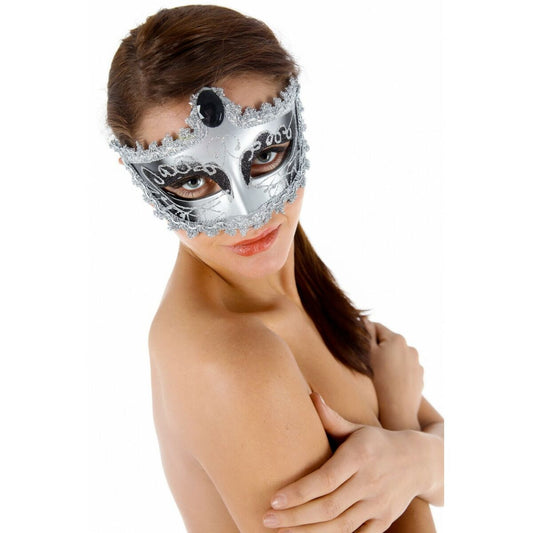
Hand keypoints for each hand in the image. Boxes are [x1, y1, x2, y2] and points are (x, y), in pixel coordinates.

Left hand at [263, 393, 419, 531]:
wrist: (418, 462)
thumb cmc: (376, 442)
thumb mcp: (357, 428)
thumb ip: (331, 418)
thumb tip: (310, 396)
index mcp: (359, 457)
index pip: (325, 479)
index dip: (299, 492)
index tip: (274, 499)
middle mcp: (370, 482)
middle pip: (328, 507)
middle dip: (295, 517)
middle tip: (266, 520)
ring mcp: (378, 505)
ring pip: (340, 527)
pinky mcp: (384, 521)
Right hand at [365, 319, 423, 429]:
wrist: (396, 413)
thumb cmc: (377, 381)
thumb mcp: (366, 353)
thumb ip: (365, 333)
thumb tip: (364, 319)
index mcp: (397, 339)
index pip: (376, 327)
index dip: (364, 334)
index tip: (356, 345)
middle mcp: (410, 348)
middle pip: (387, 342)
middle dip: (377, 349)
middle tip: (364, 363)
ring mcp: (417, 364)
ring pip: (396, 356)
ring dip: (387, 361)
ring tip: (376, 375)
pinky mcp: (419, 378)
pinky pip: (404, 370)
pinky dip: (396, 373)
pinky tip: (387, 384)